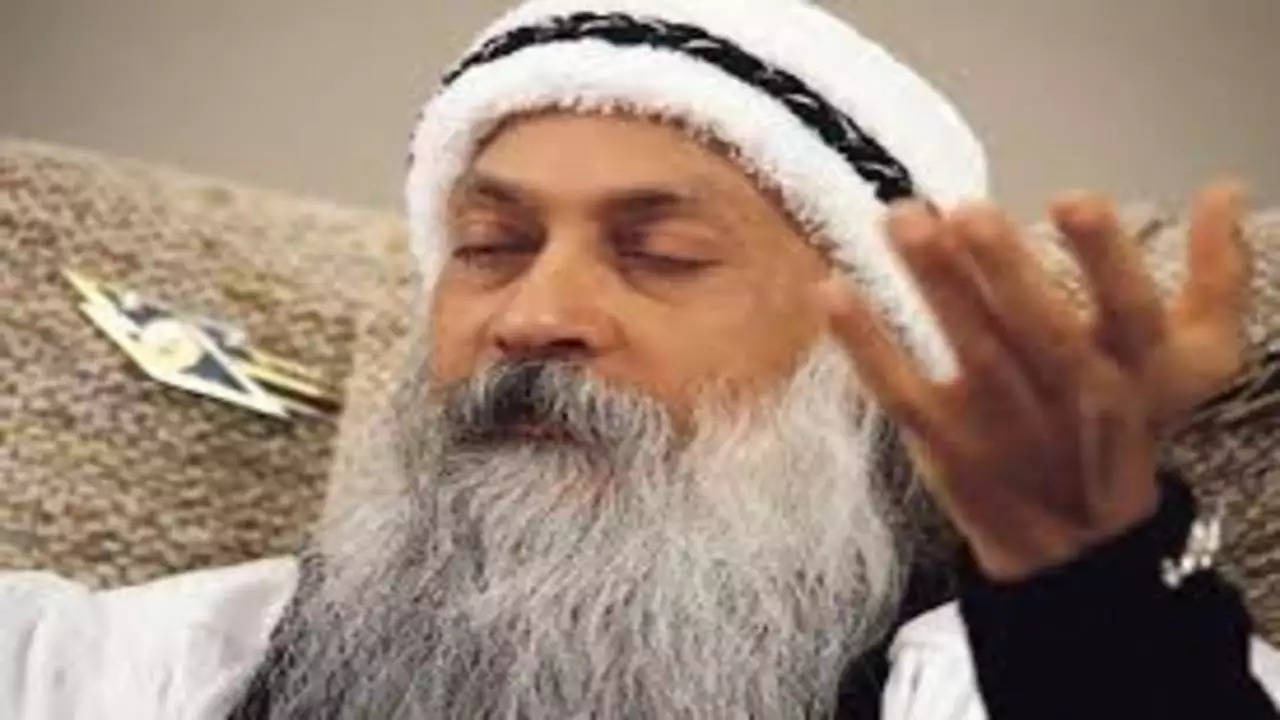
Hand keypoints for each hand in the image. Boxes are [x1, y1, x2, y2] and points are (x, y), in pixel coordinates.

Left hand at [819, 181, 1250, 579]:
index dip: (1103, 259)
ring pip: (968, 351)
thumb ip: (1217, 279)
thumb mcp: (1193, 367)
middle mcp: (1069, 400)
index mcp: (1133, 374)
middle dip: (1003, 270)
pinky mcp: (944, 443)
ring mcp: (1002, 425)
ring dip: (931, 284)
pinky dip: (864, 345)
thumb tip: (1226, 186)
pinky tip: (832, 289)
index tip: (1072, 198)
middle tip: (963, 209)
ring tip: (899, 218)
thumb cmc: (1123, 428)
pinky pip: (899, 392)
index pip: (1128, 313)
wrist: (1076, 547)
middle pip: (1039, 332)